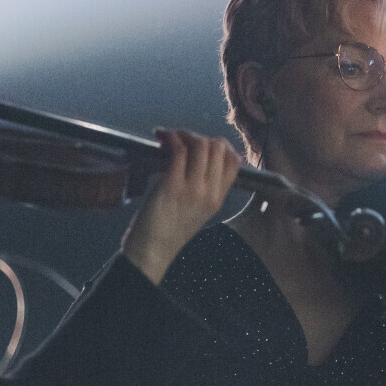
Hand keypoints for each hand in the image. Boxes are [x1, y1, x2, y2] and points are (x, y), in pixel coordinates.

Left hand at [121, 129, 241, 283]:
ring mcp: (193, 189)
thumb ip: (202, 186)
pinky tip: (164, 140)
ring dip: (184, 134)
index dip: (219, 146)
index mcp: (218, 198)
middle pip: (218, 148)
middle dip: (199, 136)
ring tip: (171, 138)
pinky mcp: (172, 186)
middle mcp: (210, 192)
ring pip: (201, 145)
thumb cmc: (168, 230)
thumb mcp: (196, 210)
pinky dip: (172, 139)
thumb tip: (194, 155)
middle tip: (182, 139)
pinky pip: (179, 151)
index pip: (234, 161)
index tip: (202, 145)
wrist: (151, 251)